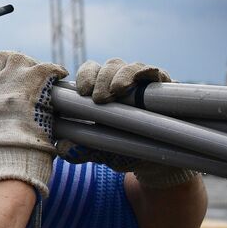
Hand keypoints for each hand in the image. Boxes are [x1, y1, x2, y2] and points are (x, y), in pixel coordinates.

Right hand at [0, 51, 67, 196]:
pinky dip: (55, 70)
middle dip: (12, 63)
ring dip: (31, 66)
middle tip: (23, 74)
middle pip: (2, 57)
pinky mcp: (34, 76)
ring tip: (39, 77)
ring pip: (22, 58)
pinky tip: (60, 75)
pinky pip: (48, 66)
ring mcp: (13, 74)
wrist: (9, 144)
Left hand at [59, 58, 199, 189]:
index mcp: (101, 89)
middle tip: (99, 98)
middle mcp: (121, 81)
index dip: (85, 76)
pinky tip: (142, 78)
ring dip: (122, 74)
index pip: (90, 70)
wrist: (159, 161)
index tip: (83, 92)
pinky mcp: (164, 86)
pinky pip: (155, 72)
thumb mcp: (101, 152)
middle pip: (109, 65)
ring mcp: (143, 82)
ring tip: (117, 90)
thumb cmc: (123, 151)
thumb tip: (62, 148)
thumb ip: (81, 149)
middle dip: (101, 78)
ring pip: (130, 66)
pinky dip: (147, 72)